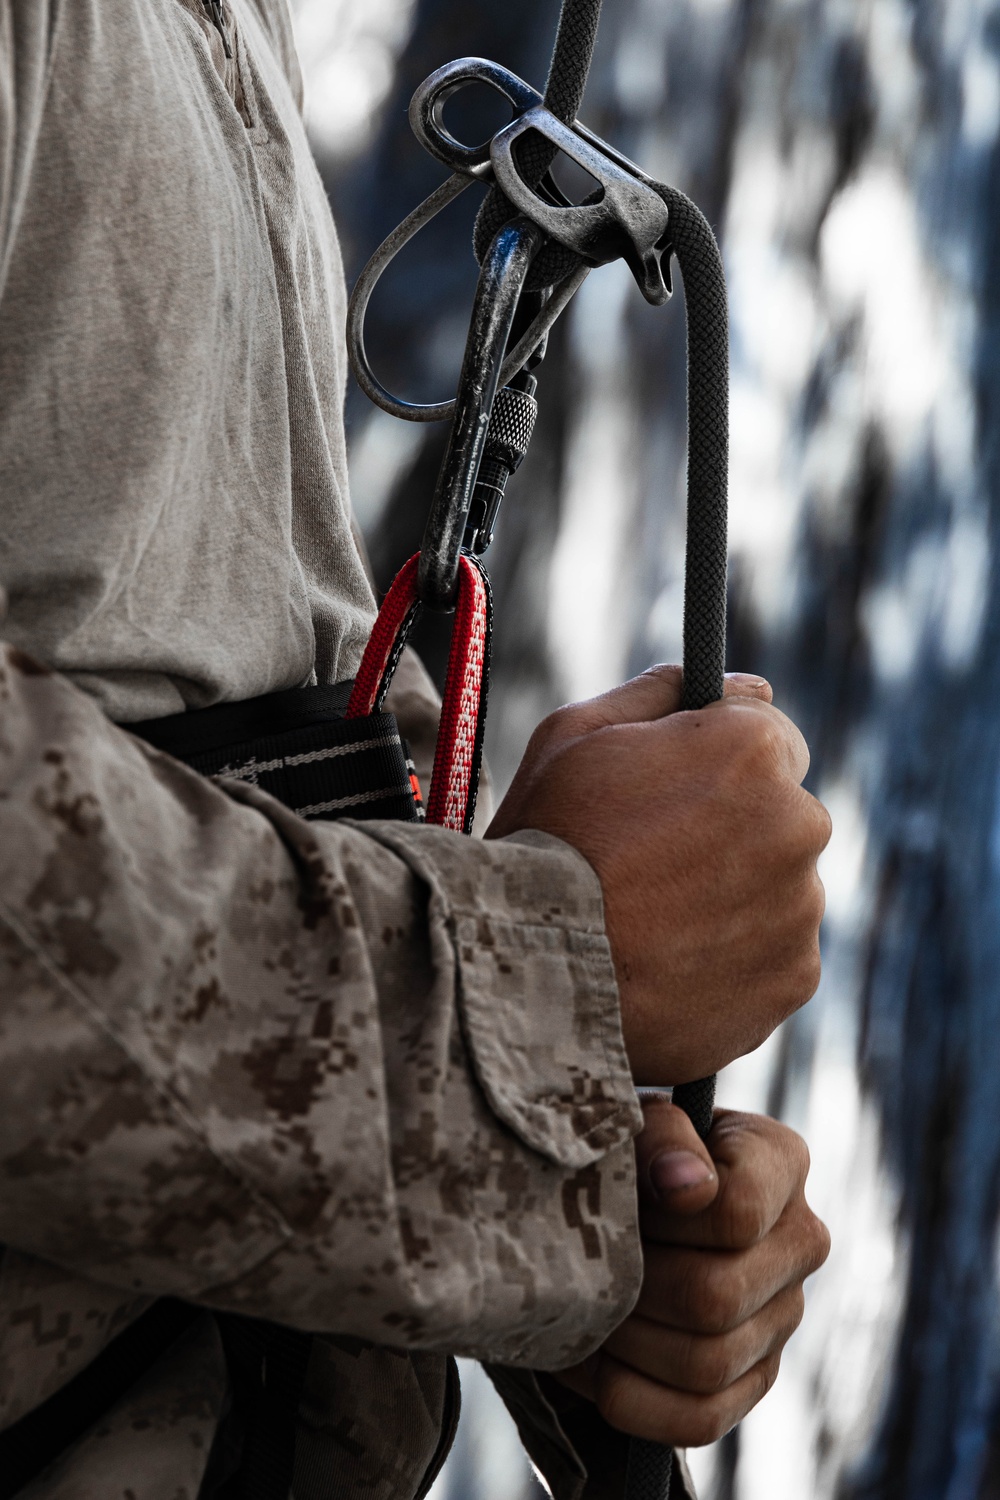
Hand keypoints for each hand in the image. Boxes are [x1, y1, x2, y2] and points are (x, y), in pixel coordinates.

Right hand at [486, 666, 830, 1083]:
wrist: (531, 972)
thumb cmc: (542, 841)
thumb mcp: (575, 734)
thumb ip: (663, 692)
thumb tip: (747, 685)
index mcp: (752, 750)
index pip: (772, 735)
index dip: (719, 760)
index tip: (676, 791)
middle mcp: (798, 823)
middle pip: (781, 814)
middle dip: (733, 829)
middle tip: (653, 863)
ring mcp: (801, 907)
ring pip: (779, 888)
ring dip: (733, 896)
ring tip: (652, 921)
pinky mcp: (793, 978)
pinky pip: (774, 956)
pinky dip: (735, 960)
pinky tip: (671, 963)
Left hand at [552, 1100, 829, 1445]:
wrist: (607, 1202)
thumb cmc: (621, 1150)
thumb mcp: (630, 1121)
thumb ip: (660, 1134)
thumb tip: (687, 1186)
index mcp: (781, 1161)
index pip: (737, 1211)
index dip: (664, 1217)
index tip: (624, 1201)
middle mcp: (800, 1239)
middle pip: (717, 1297)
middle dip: (634, 1288)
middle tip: (588, 1268)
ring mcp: (783, 1316)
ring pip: (708, 1362)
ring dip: (626, 1344)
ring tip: (585, 1309)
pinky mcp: (754, 1378)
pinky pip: (701, 1419)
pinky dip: (632, 1400)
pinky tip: (594, 1363)